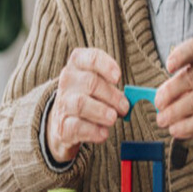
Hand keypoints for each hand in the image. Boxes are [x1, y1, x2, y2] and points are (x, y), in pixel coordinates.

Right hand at [47, 48, 129, 163]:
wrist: (64, 121)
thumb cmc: (89, 97)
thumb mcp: (99, 85)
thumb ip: (114, 89)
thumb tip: (130, 100)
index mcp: (78, 65)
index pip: (91, 58)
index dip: (106, 65)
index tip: (118, 77)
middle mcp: (68, 81)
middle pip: (90, 83)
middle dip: (112, 96)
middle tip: (124, 107)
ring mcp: (63, 103)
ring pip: (81, 104)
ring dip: (101, 112)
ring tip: (113, 118)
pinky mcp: (62, 126)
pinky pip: (77, 127)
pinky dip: (93, 131)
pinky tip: (103, 133)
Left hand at [154, 38, 192, 157]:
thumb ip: (179, 80)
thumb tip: (157, 97)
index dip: (180, 55)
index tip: (168, 67)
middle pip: (190, 78)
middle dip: (169, 92)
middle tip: (157, 103)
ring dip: (173, 112)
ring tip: (162, 119)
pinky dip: (184, 127)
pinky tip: (175, 129)